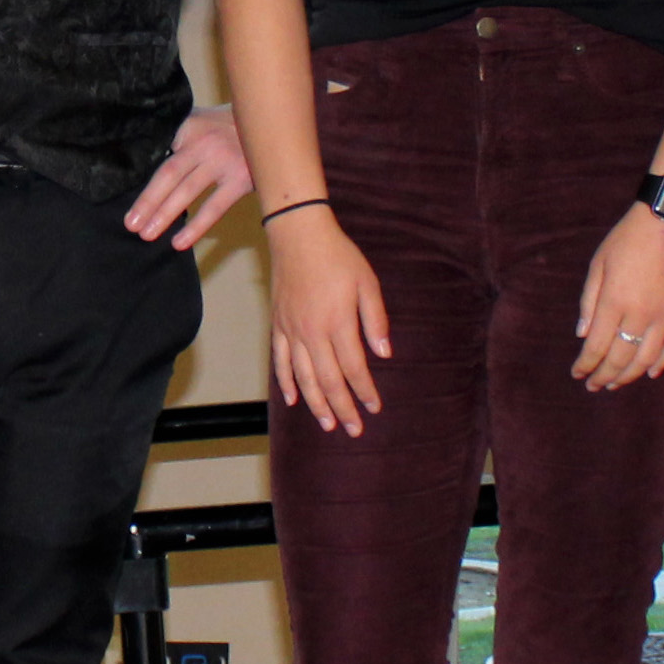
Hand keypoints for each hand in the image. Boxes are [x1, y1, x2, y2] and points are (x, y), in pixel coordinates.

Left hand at [127, 106, 252, 249]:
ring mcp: (223, 160)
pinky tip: (179, 242)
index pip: (158, 153)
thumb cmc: (227, 128)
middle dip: (147, 200)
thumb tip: (142, 159)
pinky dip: (196, 226)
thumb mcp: (200, 120)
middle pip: (168, 174)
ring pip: (187, 191)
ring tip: (146, 234)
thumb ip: (176, 135)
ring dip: (165, 214)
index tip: (117, 189)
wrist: (272, 123)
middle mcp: (203, 142)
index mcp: (188, 127)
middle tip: (130, 224)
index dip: (138, 171)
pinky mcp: (241, 179)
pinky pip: (214, 207)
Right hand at [264, 206, 389, 434]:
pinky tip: (294, 400)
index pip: (354, 368)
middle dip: (343, 408)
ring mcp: (292, 330)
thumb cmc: (338, 256)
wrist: (298, 234)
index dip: (365, 391)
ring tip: (328, 424)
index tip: (374, 407)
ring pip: (303, 377)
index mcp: (338, 322)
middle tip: (354, 429)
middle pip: (328, 380)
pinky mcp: (279, 324)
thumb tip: (384, 353)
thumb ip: (375, 320)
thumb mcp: (367, 283)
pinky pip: (281, 360)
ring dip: (316, 404)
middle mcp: (313, 332)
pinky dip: (286, 383)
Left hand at [571, 206, 663, 391]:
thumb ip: (589, 302)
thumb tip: (583, 335)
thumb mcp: (598, 263)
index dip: (586, 364)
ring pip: (647, 359)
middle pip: (620, 358)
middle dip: (604, 376)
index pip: (597, 346)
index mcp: (614, 302)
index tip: (578, 374)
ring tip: (616, 384)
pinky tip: (650, 372)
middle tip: (594, 385)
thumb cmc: (628, 238)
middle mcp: (640, 315)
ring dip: (629, 376)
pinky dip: (663, 363)